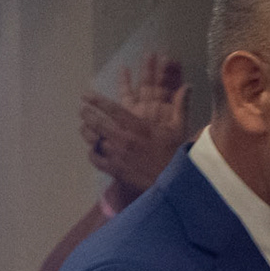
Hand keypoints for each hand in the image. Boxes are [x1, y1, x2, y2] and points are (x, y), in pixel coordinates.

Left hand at [82, 51, 189, 199]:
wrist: (172, 184)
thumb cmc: (175, 154)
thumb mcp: (179, 129)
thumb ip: (180, 106)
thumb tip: (188, 85)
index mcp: (137, 127)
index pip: (112, 109)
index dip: (96, 100)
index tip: (85, 95)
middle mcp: (123, 139)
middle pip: (98, 123)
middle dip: (87, 114)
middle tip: (82, 110)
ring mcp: (117, 155)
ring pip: (94, 140)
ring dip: (86, 132)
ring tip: (83, 127)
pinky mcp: (115, 170)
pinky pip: (96, 160)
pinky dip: (92, 153)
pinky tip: (92, 150)